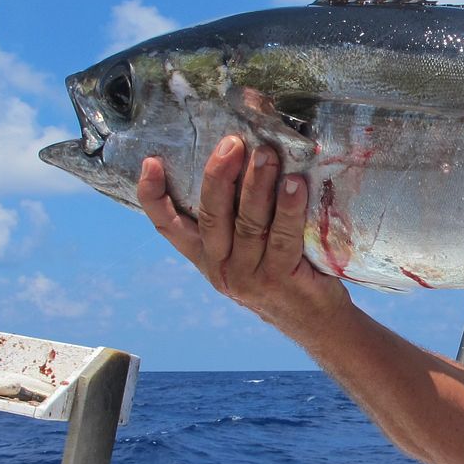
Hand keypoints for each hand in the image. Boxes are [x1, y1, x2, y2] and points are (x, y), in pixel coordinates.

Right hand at [137, 135, 350, 336]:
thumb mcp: (250, 249)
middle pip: (211, 217)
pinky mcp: (280, 280)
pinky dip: (288, 210)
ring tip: (267, 154)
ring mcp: (249, 276)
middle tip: (232, 143)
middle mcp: (221, 267)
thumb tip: (246, 156)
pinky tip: (295, 185)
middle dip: (219, 176)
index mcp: (206, 256)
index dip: (154, 197)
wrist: (314, 320)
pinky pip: (283, 239)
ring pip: (248, 224)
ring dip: (257, 185)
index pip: (169, 227)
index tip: (150, 162)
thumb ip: (239, 215)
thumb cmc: (283, 271)